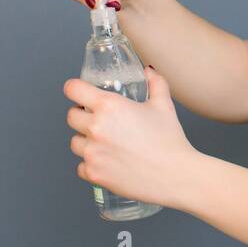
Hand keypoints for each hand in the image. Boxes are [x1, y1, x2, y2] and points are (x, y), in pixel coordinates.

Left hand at [64, 65, 201, 211]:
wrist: (175, 175)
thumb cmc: (170, 141)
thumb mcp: (164, 105)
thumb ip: (155, 83)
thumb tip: (149, 71)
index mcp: (109, 106)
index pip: (73, 89)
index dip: (75, 89)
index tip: (78, 92)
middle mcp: (96, 127)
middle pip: (71, 116)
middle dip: (82, 116)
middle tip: (99, 120)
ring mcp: (92, 152)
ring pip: (74, 142)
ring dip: (86, 141)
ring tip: (105, 143)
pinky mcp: (93, 173)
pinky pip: (81, 166)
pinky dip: (91, 164)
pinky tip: (108, 162)